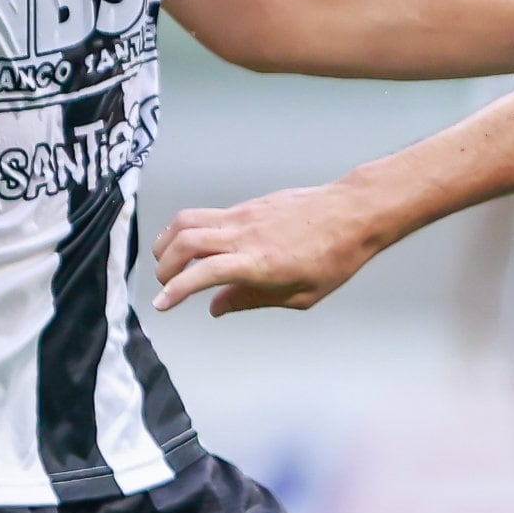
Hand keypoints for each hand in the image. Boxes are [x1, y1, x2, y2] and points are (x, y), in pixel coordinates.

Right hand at [150, 183, 384, 315]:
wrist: (352, 213)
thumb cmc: (335, 255)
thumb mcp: (299, 295)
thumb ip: (250, 300)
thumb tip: (216, 307)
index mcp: (260, 263)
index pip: (203, 274)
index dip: (176, 290)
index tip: (161, 304)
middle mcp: (245, 235)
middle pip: (184, 242)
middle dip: (164, 266)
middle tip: (165, 284)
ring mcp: (243, 215)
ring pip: (188, 220)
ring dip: (167, 241)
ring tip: (166, 261)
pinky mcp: (247, 205)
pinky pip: (205, 214)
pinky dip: (187, 229)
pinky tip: (192, 245)